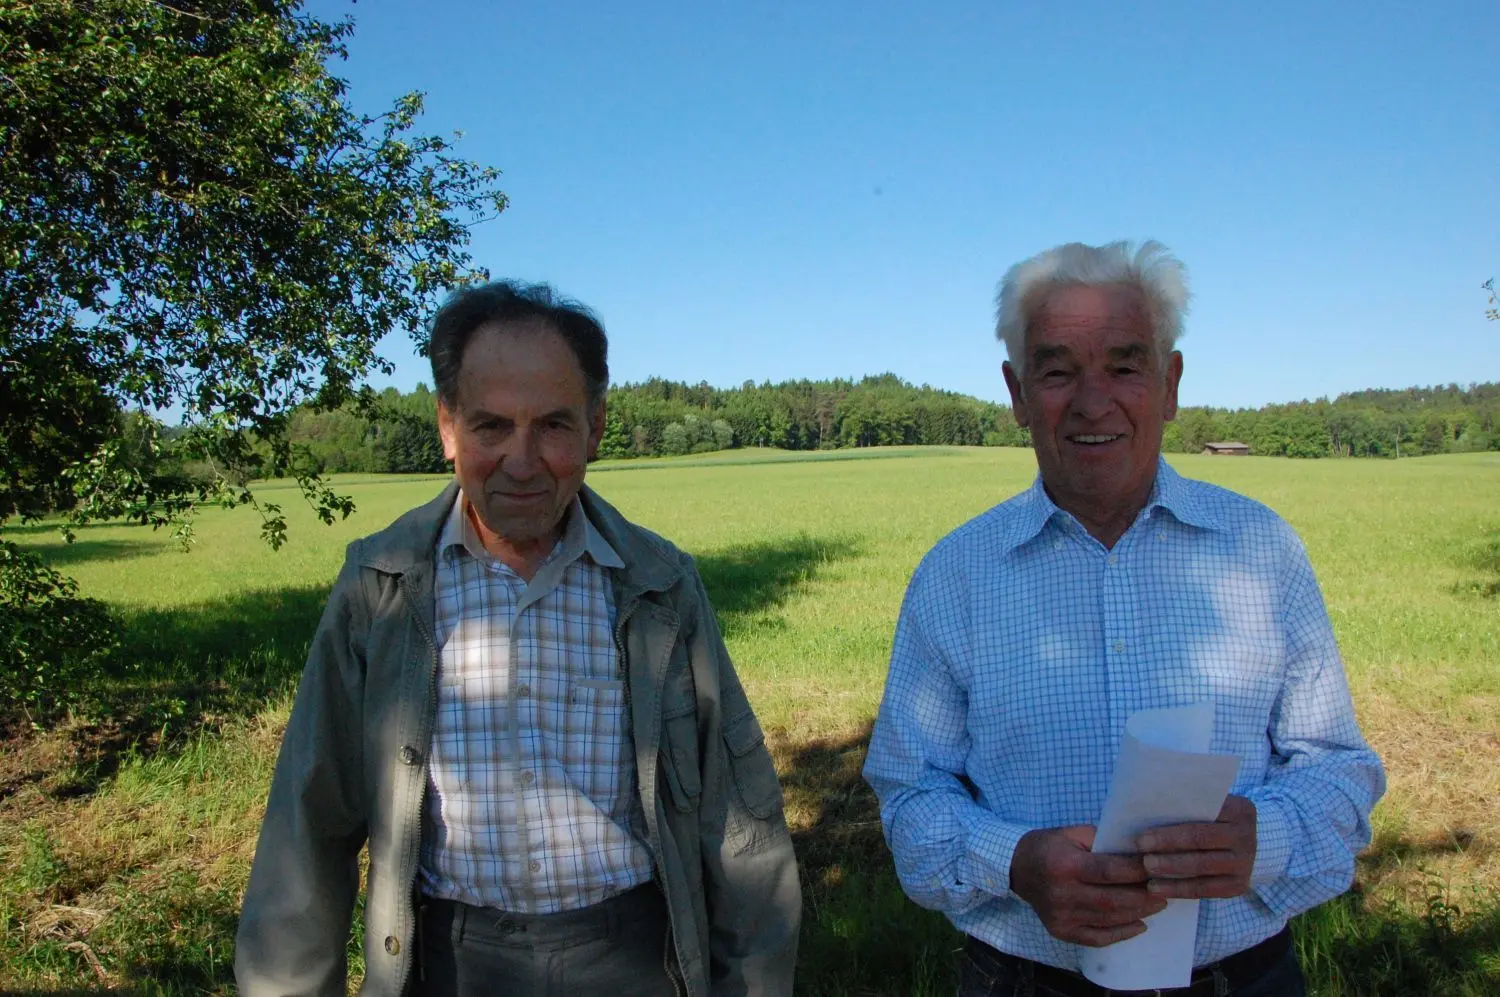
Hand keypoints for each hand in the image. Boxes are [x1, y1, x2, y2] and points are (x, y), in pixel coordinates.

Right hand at [1010, 825, 1167, 946]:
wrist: (1016, 868)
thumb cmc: (1048, 846)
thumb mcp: (1071, 833)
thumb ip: (1102, 840)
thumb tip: (1135, 851)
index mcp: (1065, 866)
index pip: (1108, 871)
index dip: (1137, 871)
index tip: (1159, 866)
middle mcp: (1062, 894)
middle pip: (1113, 900)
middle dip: (1144, 896)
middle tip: (1166, 890)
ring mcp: (1061, 916)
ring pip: (1108, 920)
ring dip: (1138, 913)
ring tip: (1158, 904)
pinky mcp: (1061, 931)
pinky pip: (1097, 938)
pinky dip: (1121, 934)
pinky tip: (1139, 925)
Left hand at [1137, 795, 1257, 899]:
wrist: (1245, 845)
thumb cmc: (1213, 821)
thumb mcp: (1208, 808)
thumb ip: (1187, 807)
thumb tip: (1144, 813)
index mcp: (1239, 810)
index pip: (1201, 815)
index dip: (1170, 828)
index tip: (1142, 836)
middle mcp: (1246, 836)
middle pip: (1200, 840)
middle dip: (1167, 846)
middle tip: (1141, 852)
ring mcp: (1246, 863)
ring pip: (1202, 867)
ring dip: (1171, 868)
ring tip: (1147, 869)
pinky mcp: (1240, 885)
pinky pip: (1205, 889)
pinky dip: (1179, 890)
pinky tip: (1158, 889)